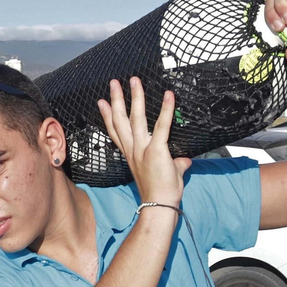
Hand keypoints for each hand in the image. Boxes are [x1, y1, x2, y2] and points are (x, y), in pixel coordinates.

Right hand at [97, 78, 189, 206]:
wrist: (160, 205)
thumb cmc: (162, 193)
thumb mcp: (168, 174)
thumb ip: (175, 163)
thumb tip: (184, 161)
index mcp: (132, 155)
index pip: (116, 132)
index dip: (108, 116)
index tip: (102, 102)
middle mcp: (133, 150)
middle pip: (120, 121)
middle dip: (116, 100)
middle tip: (113, 83)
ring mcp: (143, 149)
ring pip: (135, 118)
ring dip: (134, 97)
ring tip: (133, 81)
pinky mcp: (157, 150)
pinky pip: (162, 126)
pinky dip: (166, 109)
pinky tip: (168, 95)